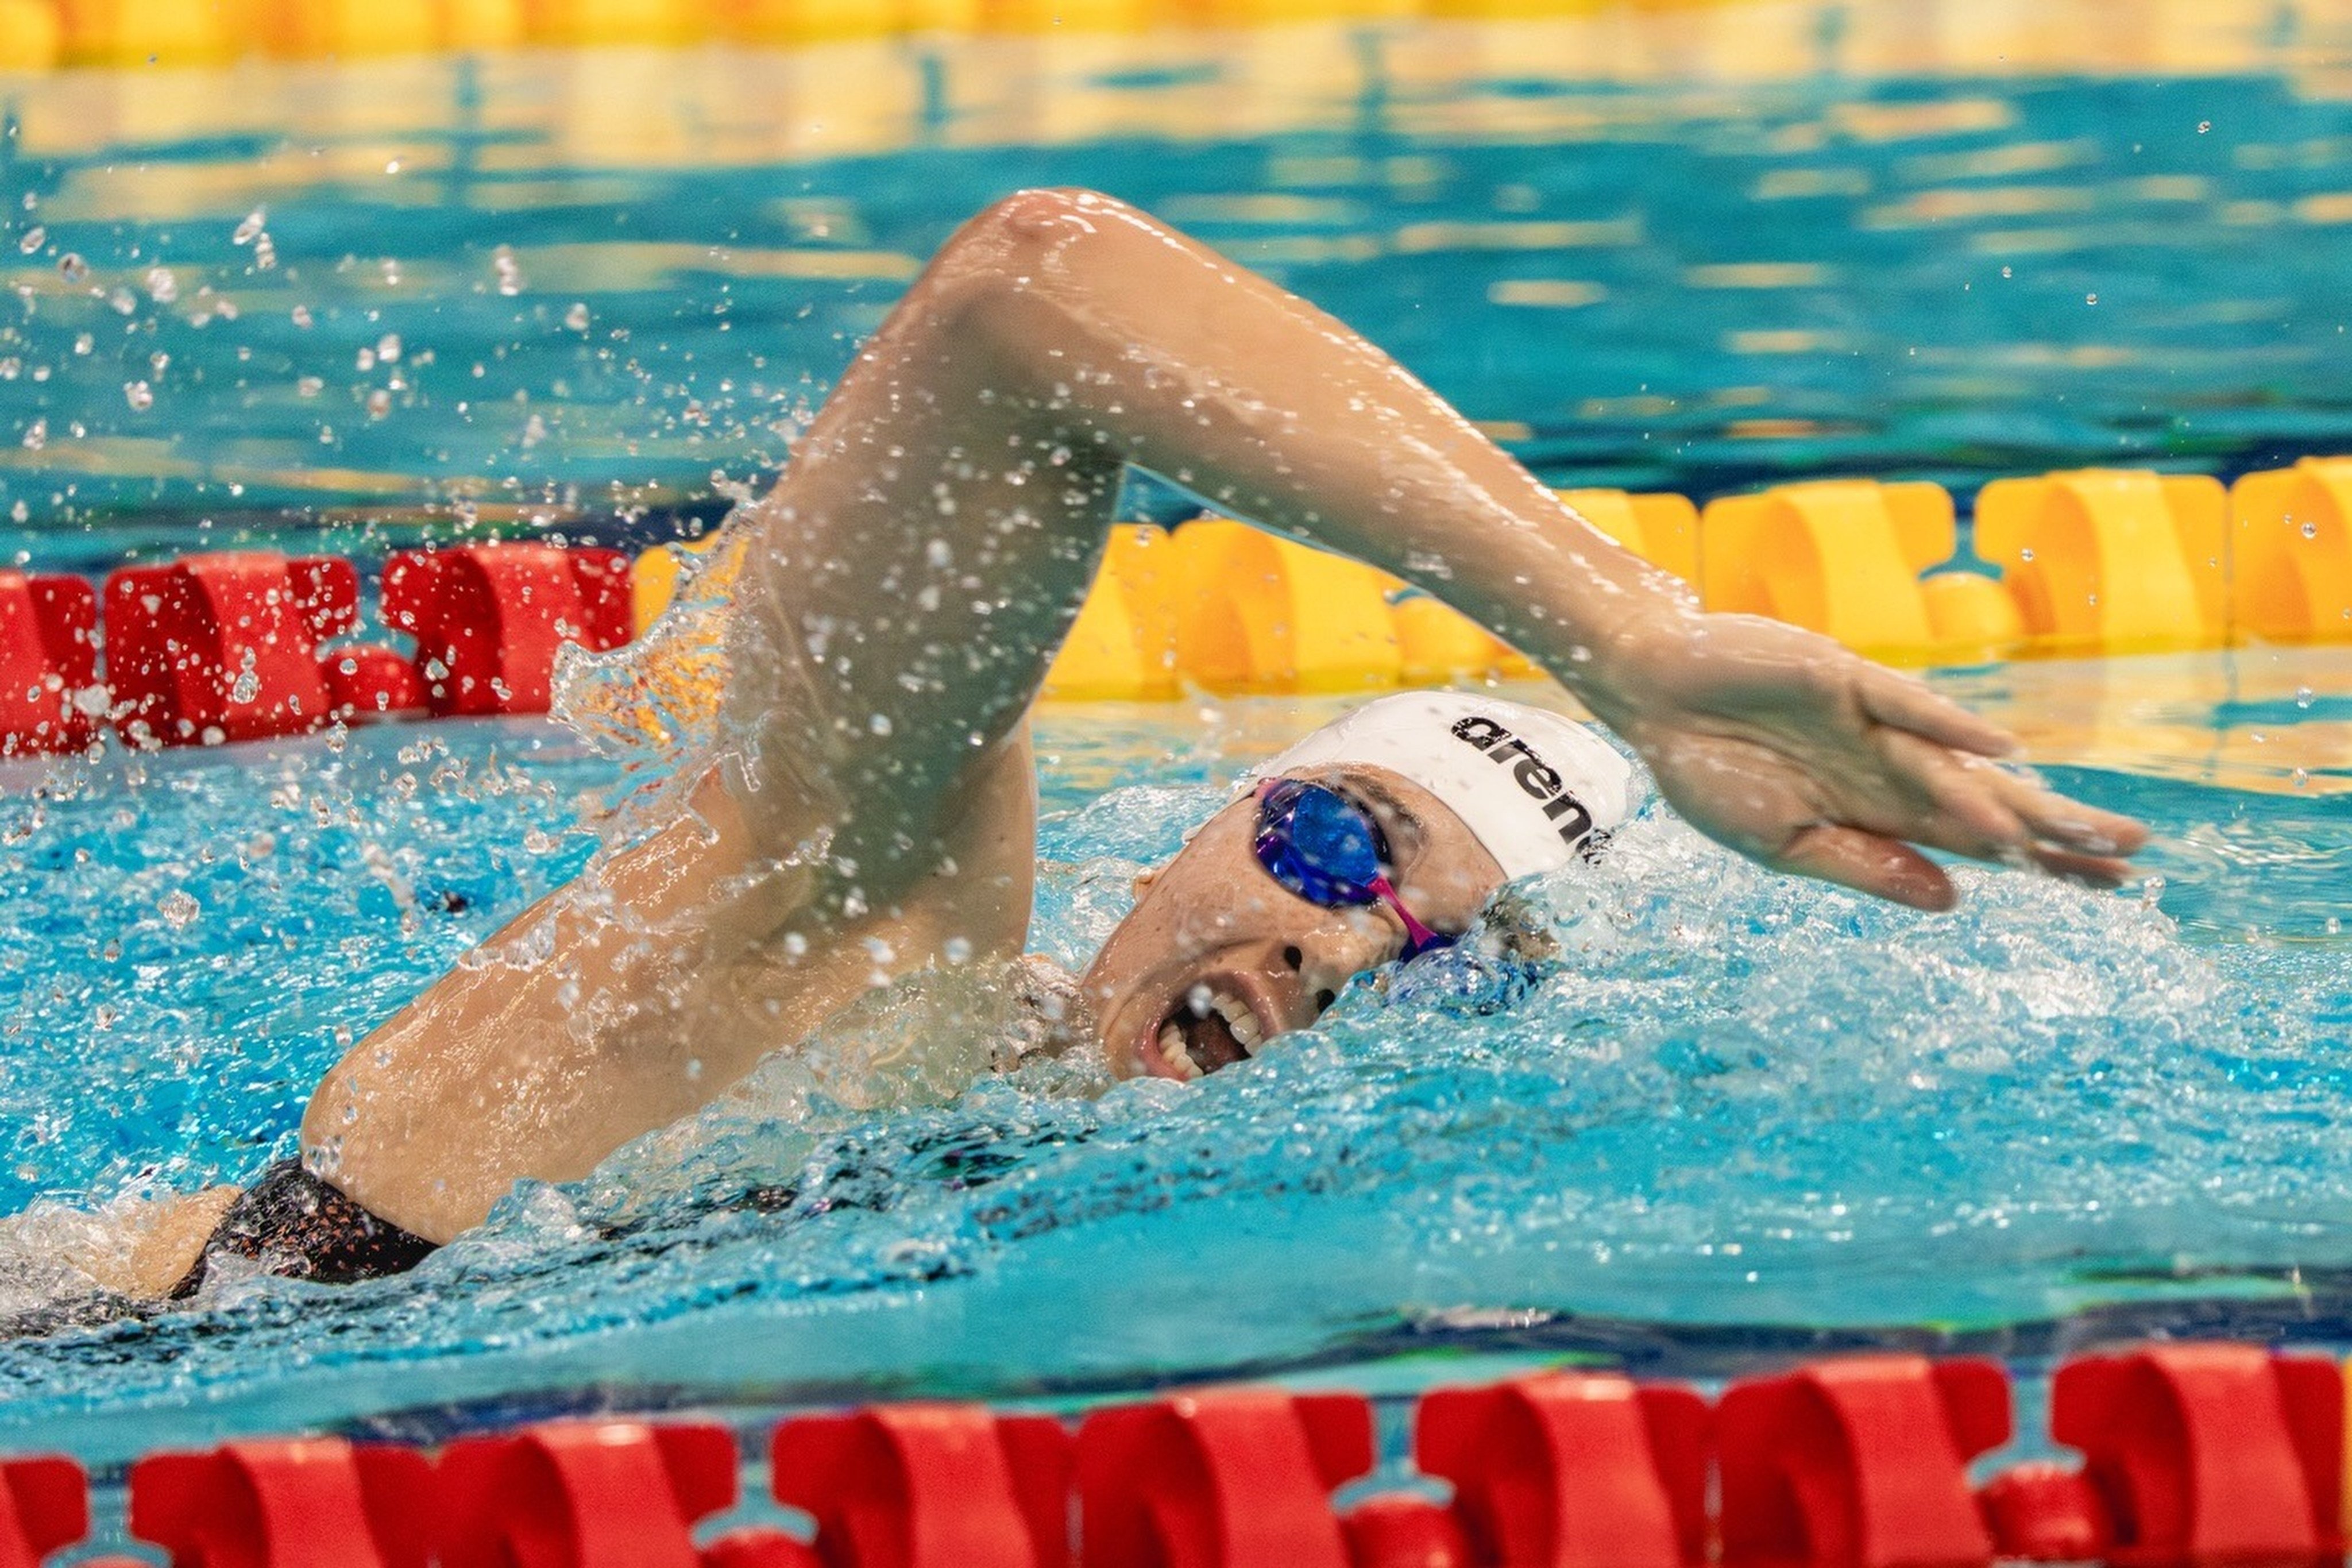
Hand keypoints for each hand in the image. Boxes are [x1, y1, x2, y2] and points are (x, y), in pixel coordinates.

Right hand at [1577, 610, 2146, 910]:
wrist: (1653, 697)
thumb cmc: (1709, 772)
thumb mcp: (1781, 846)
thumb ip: (1864, 867)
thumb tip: (1954, 898)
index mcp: (1877, 812)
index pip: (1978, 842)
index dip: (2042, 863)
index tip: (2109, 888)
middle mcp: (1891, 768)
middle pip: (1991, 805)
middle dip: (2060, 831)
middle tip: (2136, 853)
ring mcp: (1871, 723)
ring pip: (1962, 763)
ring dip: (2021, 796)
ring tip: (2086, 825)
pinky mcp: (1841, 680)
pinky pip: (1903, 704)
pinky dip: (1948, 724)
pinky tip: (1998, 748)